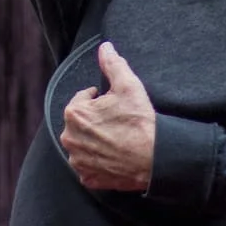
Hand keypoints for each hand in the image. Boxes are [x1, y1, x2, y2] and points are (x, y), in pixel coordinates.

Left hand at [60, 42, 156, 191]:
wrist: (155, 157)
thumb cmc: (140, 121)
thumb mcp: (128, 85)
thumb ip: (112, 63)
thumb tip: (105, 47)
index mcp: (74, 114)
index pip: (83, 99)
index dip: (100, 99)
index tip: (114, 104)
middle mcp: (70, 138)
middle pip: (81, 122)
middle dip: (96, 119)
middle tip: (117, 120)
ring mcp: (78, 161)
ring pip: (84, 143)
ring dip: (95, 139)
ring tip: (117, 137)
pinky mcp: (88, 178)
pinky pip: (89, 165)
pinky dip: (99, 160)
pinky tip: (114, 154)